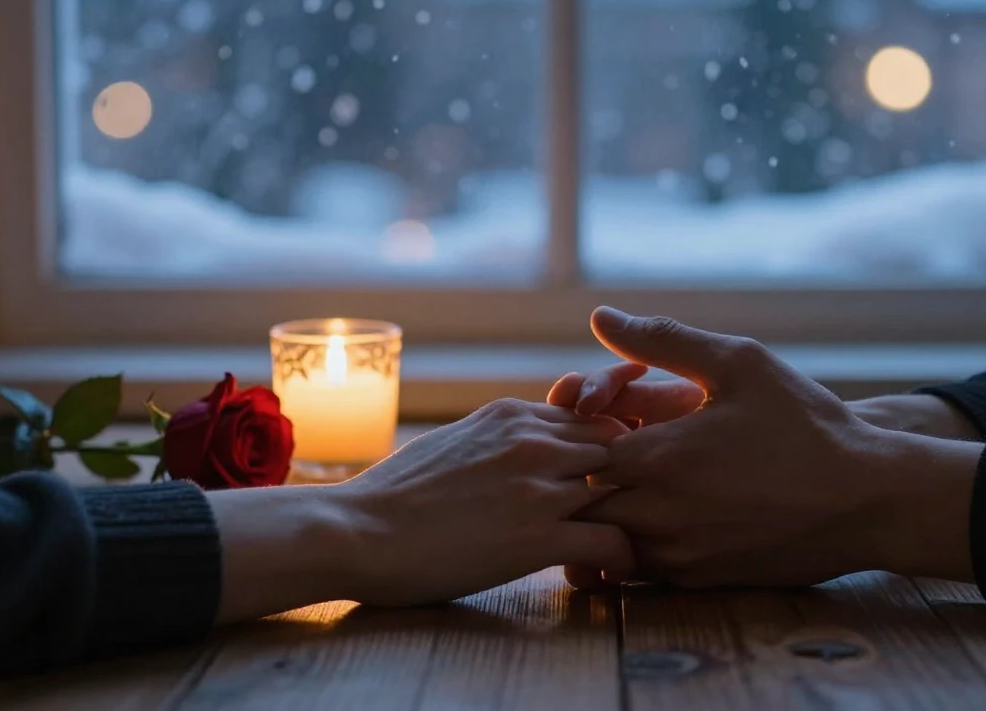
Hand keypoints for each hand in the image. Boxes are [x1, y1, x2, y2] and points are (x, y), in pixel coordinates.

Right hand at [210, 399, 633, 620]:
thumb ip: (502, 437)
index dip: (609, 449)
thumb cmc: (396, 494)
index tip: (608, 478)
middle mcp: (534, 440)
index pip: (594, 417)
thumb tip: (525, 443)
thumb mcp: (457, 440)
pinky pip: (614, 542)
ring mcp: (539, 487)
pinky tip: (604, 573)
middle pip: (620, 447)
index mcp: (514, 414)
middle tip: (630, 511)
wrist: (355, 531)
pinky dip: (621, 559)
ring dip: (630, 518)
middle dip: (630, 480)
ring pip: (625, 489)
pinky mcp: (538, 537)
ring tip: (619, 544)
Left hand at [571, 307, 979, 589]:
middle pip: (580, 498)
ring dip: (610, 506)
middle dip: (589, 470)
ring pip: (603, 538)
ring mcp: (676, 555)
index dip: (584, 426)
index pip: (576, 448)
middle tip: (620, 443)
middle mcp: (658, 515)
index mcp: (659, 458)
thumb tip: (601, 318)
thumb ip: (661, 340)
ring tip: (645, 474)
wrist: (868, 500)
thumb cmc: (805, 424)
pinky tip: (672, 505)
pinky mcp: (696, 581)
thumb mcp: (738, 363)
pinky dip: (638, 537)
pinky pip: (638, 566)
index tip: (611, 411)